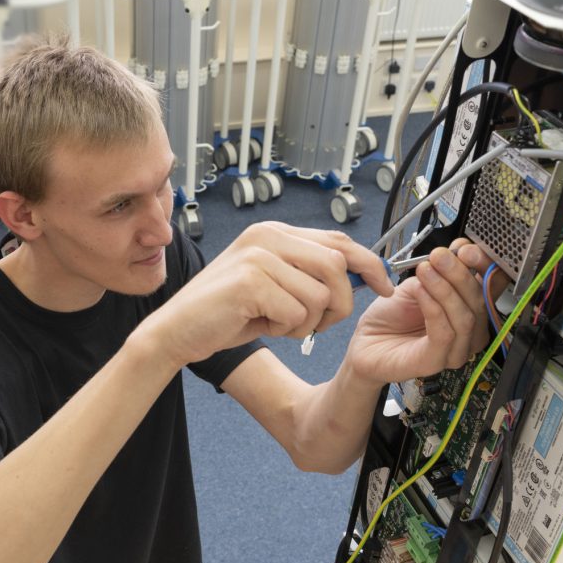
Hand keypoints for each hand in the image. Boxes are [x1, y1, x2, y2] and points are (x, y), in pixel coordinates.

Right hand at [139, 222, 394, 365]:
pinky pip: (298, 314)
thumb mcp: (273, 285)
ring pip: (321, 295)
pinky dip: (286, 330)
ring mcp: (258, 256)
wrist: (176, 330)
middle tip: (316, 323)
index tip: (386, 286)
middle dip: (339, 304)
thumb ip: (309, 273)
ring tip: (276, 322)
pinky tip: (260, 326)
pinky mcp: (251, 281)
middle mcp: (268, 236)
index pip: (339, 240)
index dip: (369, 263)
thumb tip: (361, 276)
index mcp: (275, 232)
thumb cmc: (226, 312)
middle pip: (338, 265)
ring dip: (306, 322)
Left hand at [346, 238, 508, 383]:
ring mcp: (455, 350)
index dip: (484, 265)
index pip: (493, 287)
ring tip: (425, 270)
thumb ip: (440, 271)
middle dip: (460, 274)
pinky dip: (434, 308)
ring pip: (466, 318)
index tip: (464, 248)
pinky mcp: (436, 361)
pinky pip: (444, 333)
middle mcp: (469, 332)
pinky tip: (420, 291)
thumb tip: (457, 251)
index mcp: (469, 309)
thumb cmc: (391, 316)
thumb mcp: (418, 283)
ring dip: (445, 289)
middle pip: (480, 301)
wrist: (365, 342)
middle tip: (439, 256)